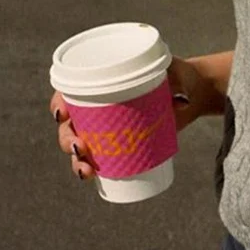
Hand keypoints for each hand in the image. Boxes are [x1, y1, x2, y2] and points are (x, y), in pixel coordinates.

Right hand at [49, 57, 210, 180]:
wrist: (191, 92)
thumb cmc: (178, 76)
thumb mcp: (177, 72)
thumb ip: (178, 81)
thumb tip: (181, 103)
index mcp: (102, 81)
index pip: (69, 91)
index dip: (59, 104)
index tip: (63, 114)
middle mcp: (98, 104)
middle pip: (70, 124)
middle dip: (67, 139)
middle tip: (81, 146)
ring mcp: (106, 126)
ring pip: (80, 145)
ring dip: (76, 160)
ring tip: (87, 169)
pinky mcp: (119, 142)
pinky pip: (97, 158)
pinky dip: (89, 168)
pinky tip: (90, 176)